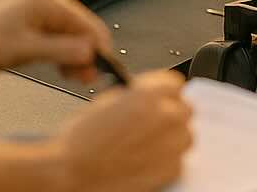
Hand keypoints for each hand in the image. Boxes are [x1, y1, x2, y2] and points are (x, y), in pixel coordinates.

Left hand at [0, 0, 110, 82]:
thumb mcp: (26, 51)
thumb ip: (62, 50)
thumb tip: (92, 52)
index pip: (85, 22)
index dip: (97, 46)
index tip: (103, 70)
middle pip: (80, 27)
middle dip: (86, 52)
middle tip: (87, 79)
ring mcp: (38, 7)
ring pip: (69, 33)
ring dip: (75, 54)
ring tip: (75, 77)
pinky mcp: (32, 19)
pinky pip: (56, 35)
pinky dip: (62, 51)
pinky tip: (62, 68)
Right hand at [53, 70, 192, 191]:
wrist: (71, 171)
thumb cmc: (80, 140)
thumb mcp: (107, 100)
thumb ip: (135, 95)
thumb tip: (147, 96)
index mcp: (150, 94)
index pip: (175, 84)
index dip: (163, 93)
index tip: (157, 101)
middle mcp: (166, 116)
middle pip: (183, 109)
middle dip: (168, 116)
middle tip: (147, 127)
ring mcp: (171, 143)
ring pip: (185, 136)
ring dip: (170, 138)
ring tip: (144, 145)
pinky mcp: (171, 169)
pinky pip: (178, 161)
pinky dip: (165, 162)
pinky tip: (143, 162)